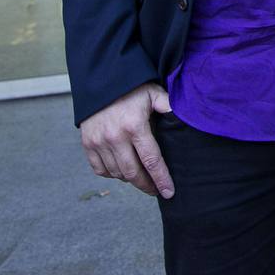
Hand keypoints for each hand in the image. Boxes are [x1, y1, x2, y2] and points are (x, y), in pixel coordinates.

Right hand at [79, 82, 174, 197]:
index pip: (151, 160)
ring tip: (142, 179)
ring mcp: (99, 142)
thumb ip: (169, 106)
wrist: (100, 81)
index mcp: (135, 126)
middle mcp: (115, 137)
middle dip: (147, 185)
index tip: (169, 192)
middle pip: (133, 173)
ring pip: (117, 173)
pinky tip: (122, 171)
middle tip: (157, 190)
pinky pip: (100, 169)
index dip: (161, 179)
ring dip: (131, 180)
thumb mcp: (154, 93)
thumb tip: (186, 118)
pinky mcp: (87, 144)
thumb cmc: (131, 88)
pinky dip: (112, 174)